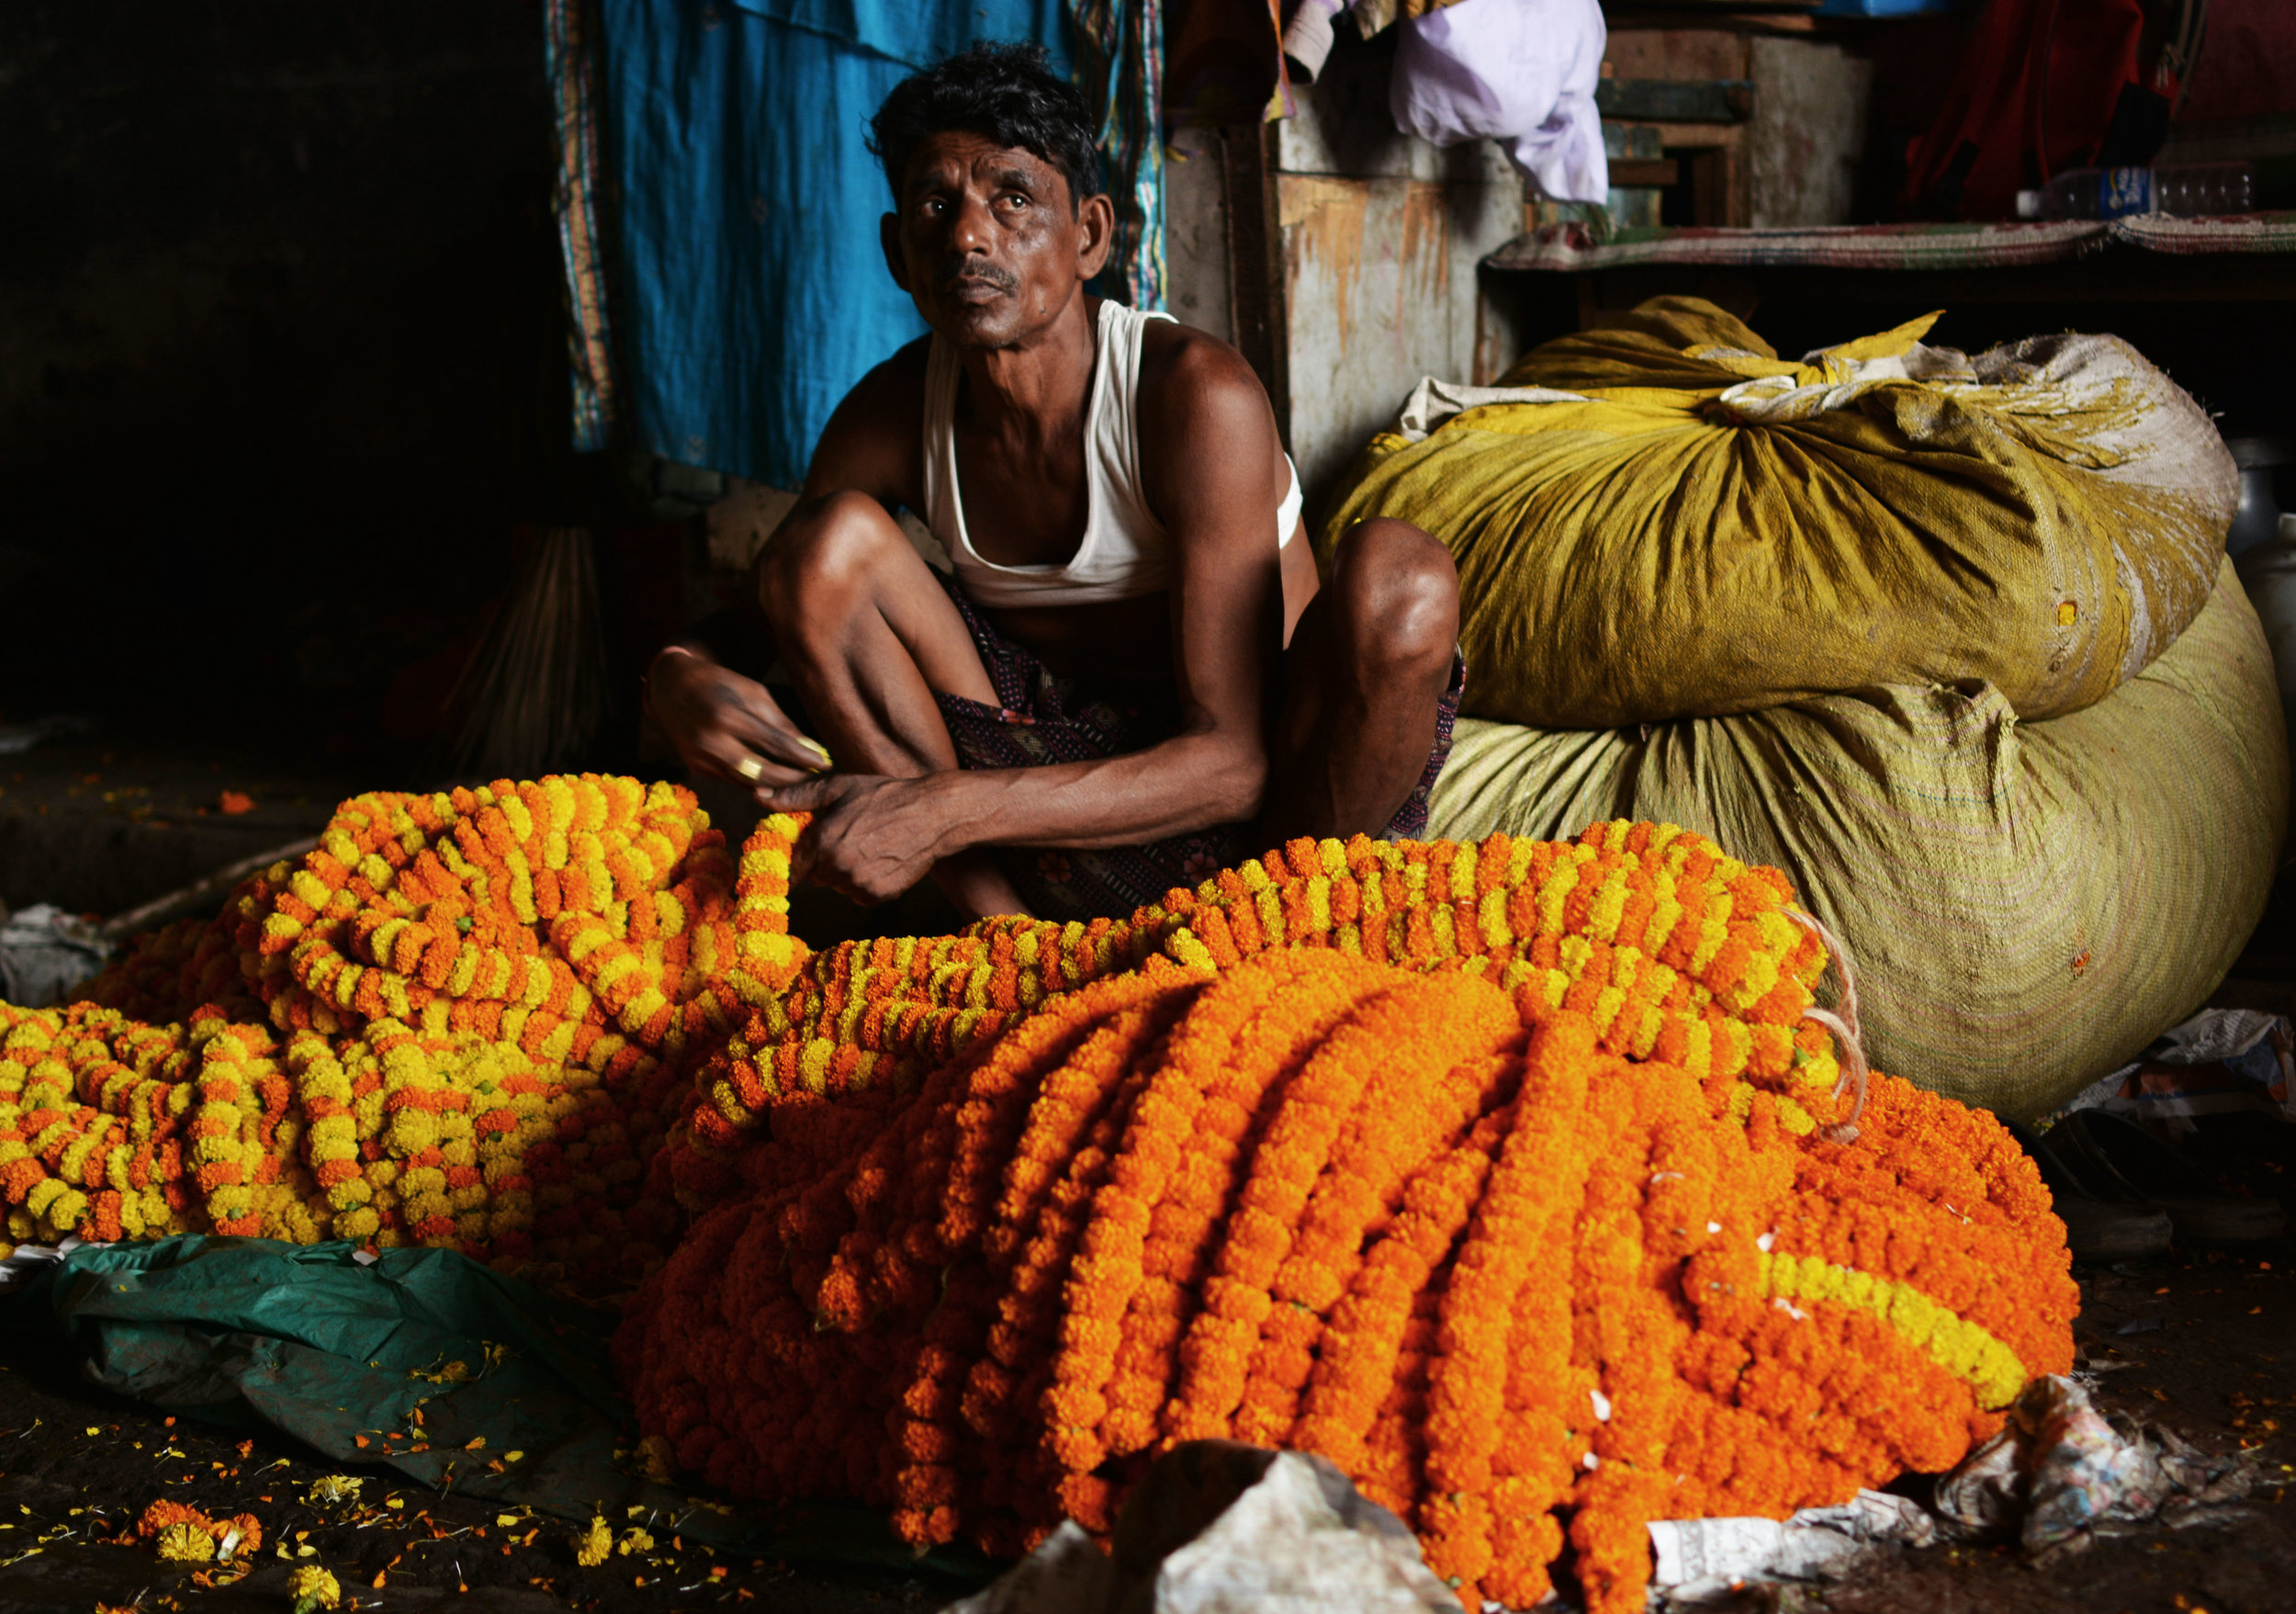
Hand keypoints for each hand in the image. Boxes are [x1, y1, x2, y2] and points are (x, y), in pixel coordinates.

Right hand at [646, 647, 829, 788]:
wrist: (671, 688)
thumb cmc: (720, 684)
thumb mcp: (753, 693)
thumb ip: (780, 723)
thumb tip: (810, 749)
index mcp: (729, 716)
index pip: (775, 744)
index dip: (803, 757)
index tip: (826, 763)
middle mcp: (712, 741)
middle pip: (763, 772)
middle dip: (794, 778)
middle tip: (815, 777)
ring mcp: (702, 758)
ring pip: (749, 782)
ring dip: (778, 785)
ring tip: (801, 780)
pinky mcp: (697, 768)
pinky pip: (735, 781)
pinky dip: (757, 782)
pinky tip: (775, 780)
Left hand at [762, 772, 946, 904]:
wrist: (934, 814)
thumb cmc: (885, 795)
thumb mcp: (838, 788)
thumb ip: (795, 796)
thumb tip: (757, 795)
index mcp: (822, 840)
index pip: (796, 864)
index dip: (805, 856)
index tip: (814, 851)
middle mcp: (837, 866)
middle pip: (818, 876)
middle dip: (828, 860)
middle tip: (853, 837)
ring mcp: (859, 883)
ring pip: (840, 886)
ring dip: (848, 872)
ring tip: (871, 846)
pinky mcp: (879, 895)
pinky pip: (861, 896)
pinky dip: (868, 883)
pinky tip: (883, 860)